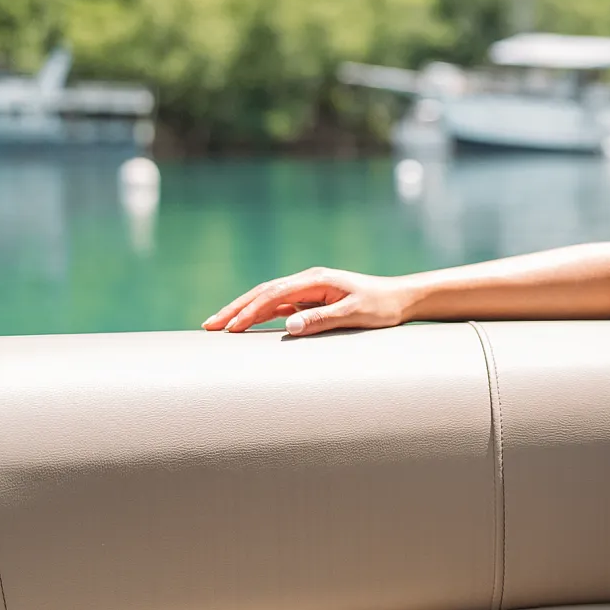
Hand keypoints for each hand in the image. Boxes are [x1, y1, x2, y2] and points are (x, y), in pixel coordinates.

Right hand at [202, 266, 411, 335]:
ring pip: (268, 298)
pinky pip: (280, 305)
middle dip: (235, 309)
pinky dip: (260, 314)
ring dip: (243, 311)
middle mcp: (309, 281)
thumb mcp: (354, 315)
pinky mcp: (312, 299)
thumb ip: (321, 320)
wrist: (401, 299)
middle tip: (208, 325)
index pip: (273, 295)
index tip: (230, 328)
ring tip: (218, 326)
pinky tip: (246, 324)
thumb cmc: (381, 307)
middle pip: (263, 293)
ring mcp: (309, 289)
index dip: (249, 311)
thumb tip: (288, 326)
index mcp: (316, 281)